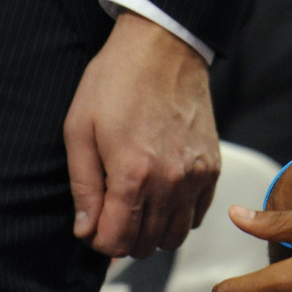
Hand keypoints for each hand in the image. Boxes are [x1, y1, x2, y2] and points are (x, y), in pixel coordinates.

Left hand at [64, 10, 219, 257]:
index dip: (99, 241)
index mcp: (132, 175)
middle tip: (111, 217)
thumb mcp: (79, 130)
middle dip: (123, 240)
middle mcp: (170, 182)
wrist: (164, 48)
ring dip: (153, 234)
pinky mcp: (212, 166)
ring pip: (176, 236)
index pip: (116, 241)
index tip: (92, 225)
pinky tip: (163, 198)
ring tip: (137, 211)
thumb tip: (86, 230)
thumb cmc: (115, 83)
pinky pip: (198, 213)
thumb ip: (83, 186)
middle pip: (147, 243)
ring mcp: (196, 175)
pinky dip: (179, 217)